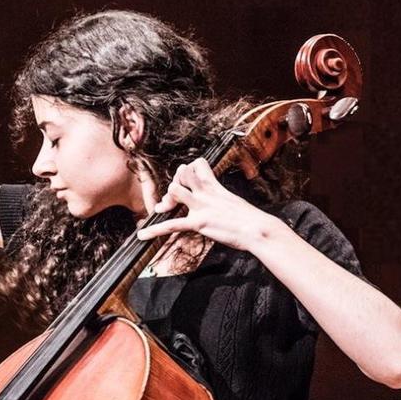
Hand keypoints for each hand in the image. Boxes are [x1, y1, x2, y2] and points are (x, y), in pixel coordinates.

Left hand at [136, 158, 286, 250]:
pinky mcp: (199, 222)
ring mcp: (201, 206)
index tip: (186, 178)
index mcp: (215, 185)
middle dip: (173, 184)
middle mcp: (206, 192)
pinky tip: (142, 235)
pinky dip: (155, 230)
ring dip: (166, 200)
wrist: (258, 230)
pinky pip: (172, 224)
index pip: (196, 164)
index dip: (188, 169)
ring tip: (163, 209)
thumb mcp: (233, 202)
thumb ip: (220, 199)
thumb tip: (218, 203)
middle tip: (172, 200)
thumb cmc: (249, 219)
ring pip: (175, 191)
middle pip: (182, 174)